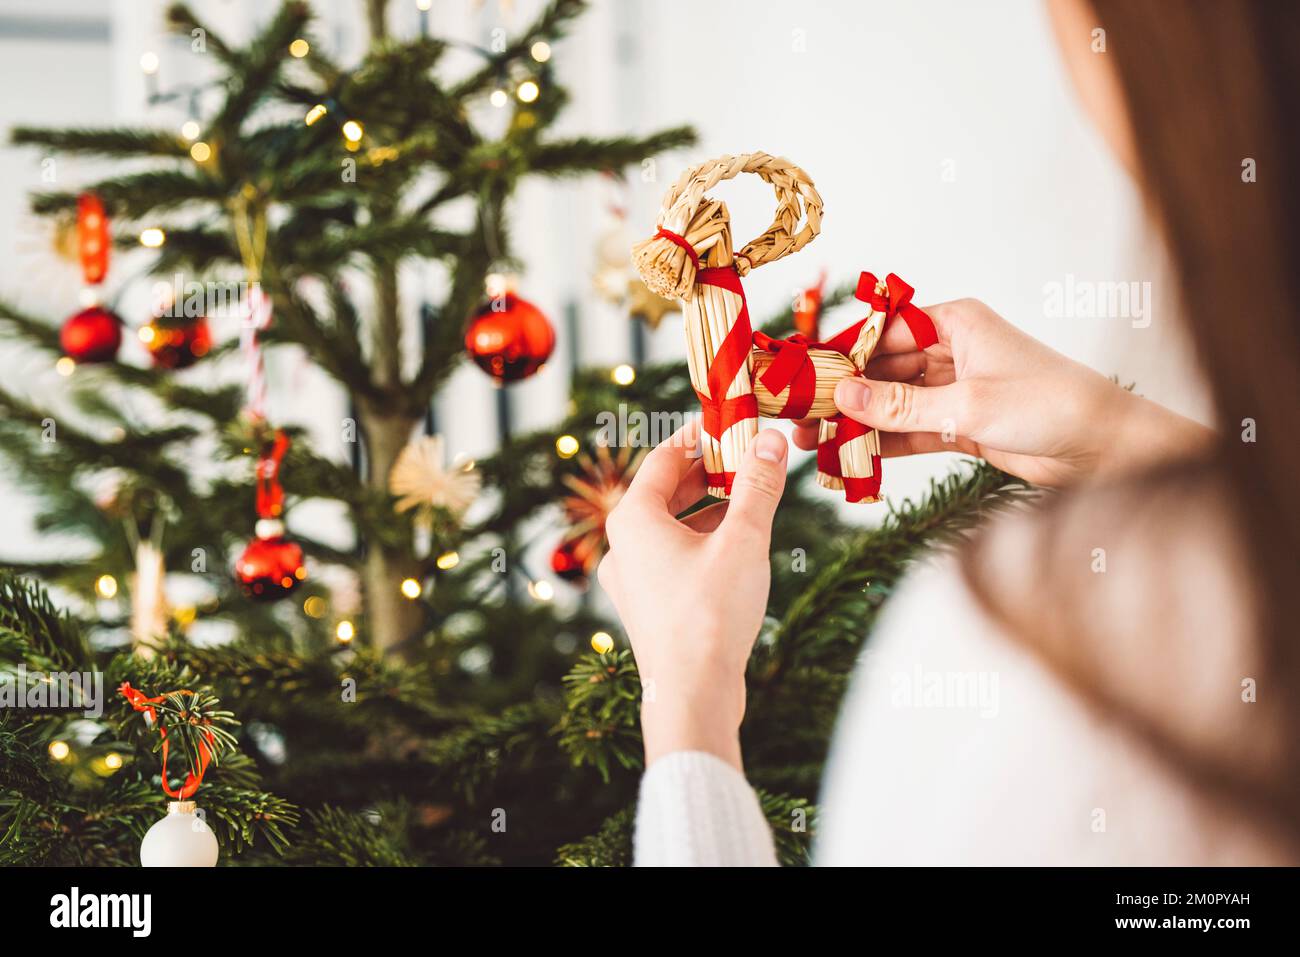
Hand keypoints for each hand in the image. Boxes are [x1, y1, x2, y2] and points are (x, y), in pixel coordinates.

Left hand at [598, 420, 788, 770]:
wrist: (691, 695)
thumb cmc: (710, 614)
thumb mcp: (743, 539)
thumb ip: (758, 486)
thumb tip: (770, 441)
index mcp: (633, 519)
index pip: (664, 457)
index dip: (700, 436)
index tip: (730, 423)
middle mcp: (622, 546)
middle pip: (665, 492)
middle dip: (707, 473)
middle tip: (746, 457)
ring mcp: (631, 580)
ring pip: (669, 528)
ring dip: (707, 509)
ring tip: (748, 499)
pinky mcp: (648, 607)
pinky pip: (672, 558)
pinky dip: (700, 543)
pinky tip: (735, 547)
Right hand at [794, 298, 1211, 486]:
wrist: (1104, 450)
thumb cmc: (1050, 404)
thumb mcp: (967, 404)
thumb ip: (900, 405)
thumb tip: (841, 397)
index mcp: (955, 322)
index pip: (882, 330)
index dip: (840, 351)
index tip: (801, 370)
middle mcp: (951, 350)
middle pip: (881, 369)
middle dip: (841, 393)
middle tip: (797, 414)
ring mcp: (954, 389)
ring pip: (891, 404)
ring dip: (856, 423)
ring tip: (812, 442)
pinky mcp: (959, 425)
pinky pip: (909, 431)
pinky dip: (883, 445)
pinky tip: (849, 459)